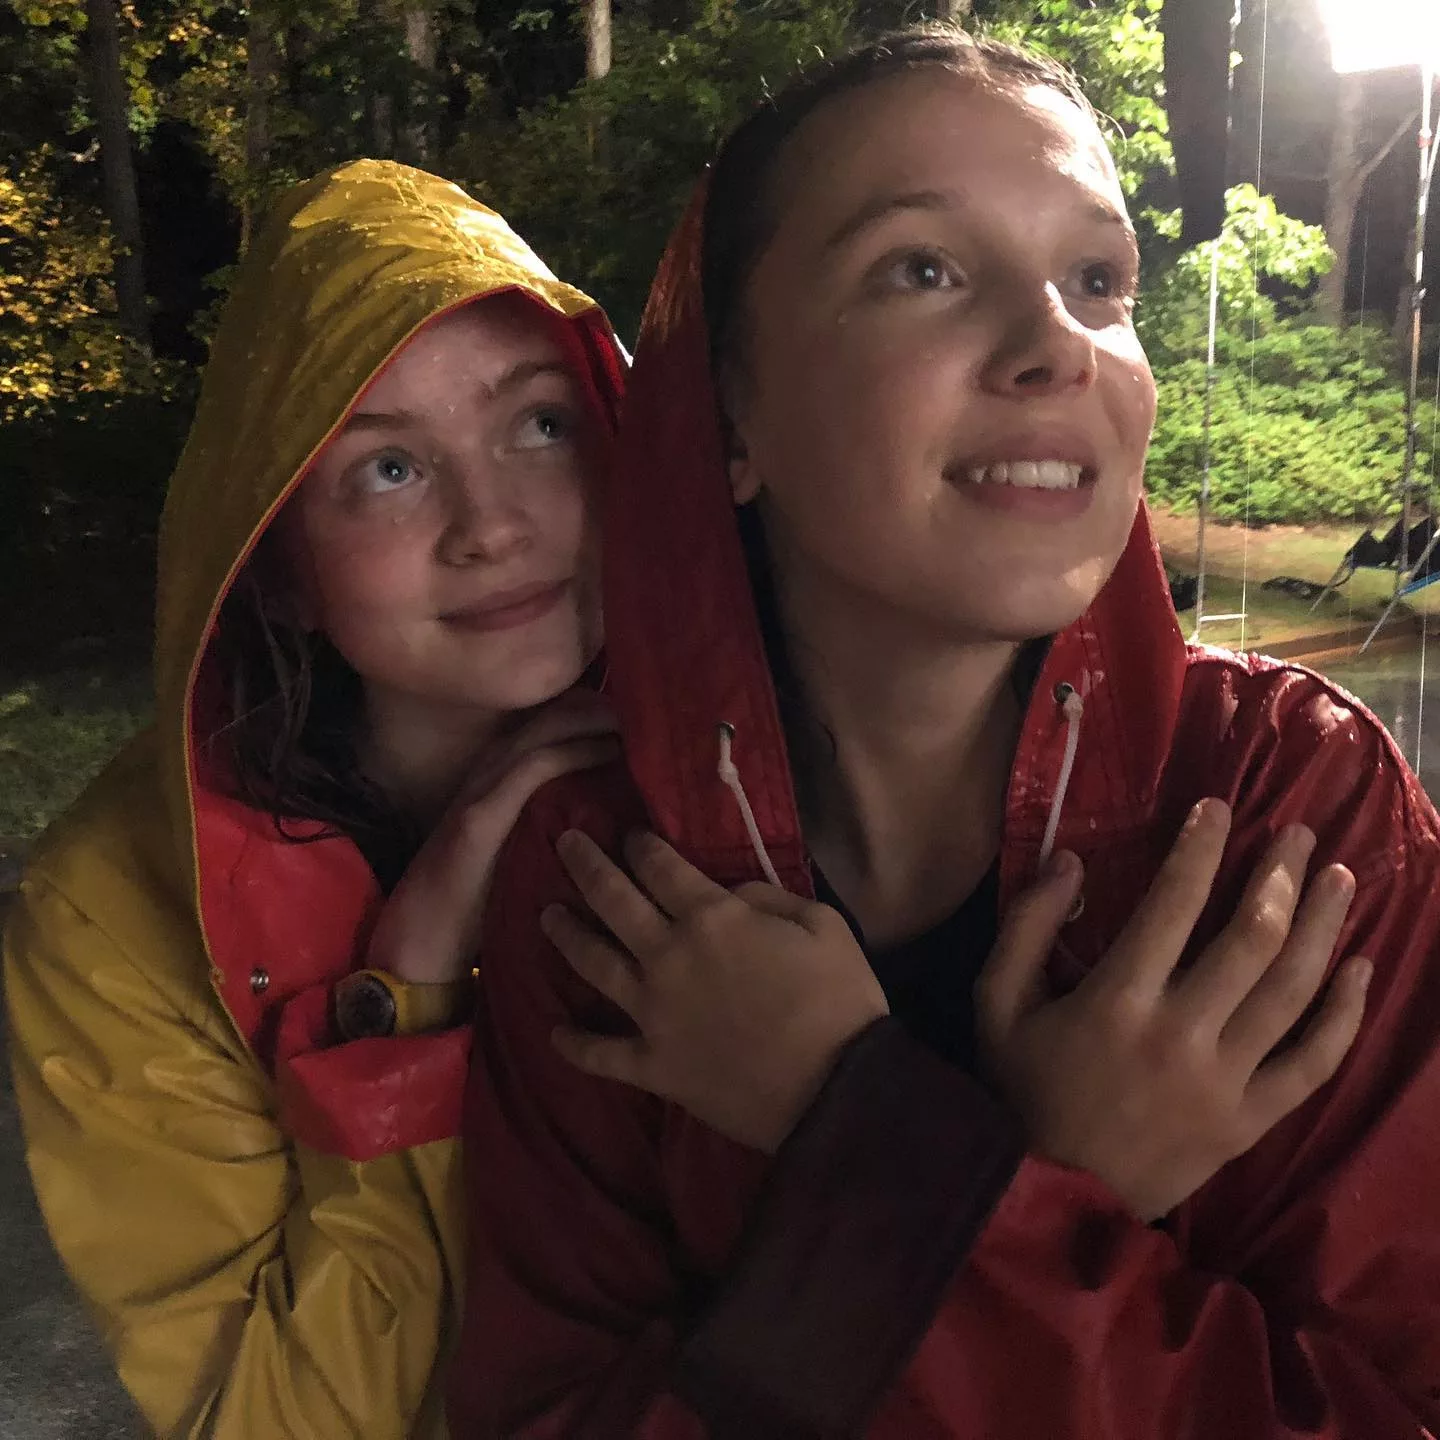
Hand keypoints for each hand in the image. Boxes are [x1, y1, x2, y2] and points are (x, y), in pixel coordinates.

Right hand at [366, 691, 618, 984]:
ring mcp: (480, 792)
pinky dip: (571, 752)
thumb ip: (553, 826)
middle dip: (596, 707)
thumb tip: (610, 814)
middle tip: (644, 705)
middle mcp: (487, 775)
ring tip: (634, 716)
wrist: (421, 947)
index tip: (635, 713)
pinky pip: (530, 769)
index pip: (545, 728)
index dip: (588, 714)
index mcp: (496, 782)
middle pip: (548, 719)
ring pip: (541, 733)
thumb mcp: (523, 854)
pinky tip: (606, 747)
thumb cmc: (476, 910)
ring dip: (590, 720)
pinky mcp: (479, 818)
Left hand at [544, 830, 889, 1153]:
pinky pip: (602, 1053)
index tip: (630, 835)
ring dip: (566, 936)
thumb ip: (769, 898)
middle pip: (612, 900)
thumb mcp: (822, 925)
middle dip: (585, 865)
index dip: (641, 845)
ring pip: (593, 964)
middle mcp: (668, 956)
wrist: (835, 1088)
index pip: (660, 866)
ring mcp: (653, 1013)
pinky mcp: (653, 1065)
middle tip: (565, 844)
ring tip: (546, 916)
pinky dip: (574, 1045)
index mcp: (711, 917)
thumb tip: (730, 894)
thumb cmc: (838, 1000)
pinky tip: (554, 1034)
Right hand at [976, 799, 1370, 1220]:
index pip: (1172, 904)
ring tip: (1342, 879)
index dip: (1201, 848)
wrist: (1053, 1197)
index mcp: (1116, 1001)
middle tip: (1301, 834)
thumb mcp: (995, 1004)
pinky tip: (1360, 968)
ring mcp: (1224, 1081)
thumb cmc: (1022, 1091)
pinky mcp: (1249, 1121)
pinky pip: (1312, 1062)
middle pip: (1251, 938)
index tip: (1220, 808)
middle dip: (1282, 876)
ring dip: (1322, 927)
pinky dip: (1343, 1014)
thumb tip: (1068, 860)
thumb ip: (1025, 927)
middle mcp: (1180, 1033)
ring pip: (1292, 990)